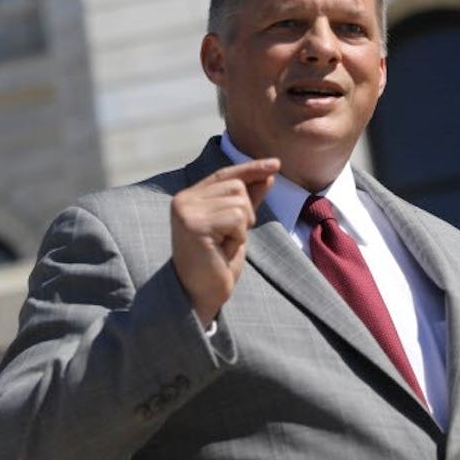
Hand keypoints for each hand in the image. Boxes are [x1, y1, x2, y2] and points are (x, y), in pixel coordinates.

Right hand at [170, 158, 278, 326]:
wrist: (200, 295)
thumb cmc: (216, 264)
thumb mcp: (236, 227)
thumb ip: (247, 201)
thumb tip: (267, 175)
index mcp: (189, 198)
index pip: (225, 175)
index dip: (251, 168)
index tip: (275, 164)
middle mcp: (184, 200)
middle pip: (236, 186)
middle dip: (246, 213)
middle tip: (230, 238)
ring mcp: (187, 211)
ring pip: (239, 202)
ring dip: (242, 227)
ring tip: (224, 245)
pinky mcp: (195, 225)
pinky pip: (236, 218)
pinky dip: (238, 236)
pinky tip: (222, 250)